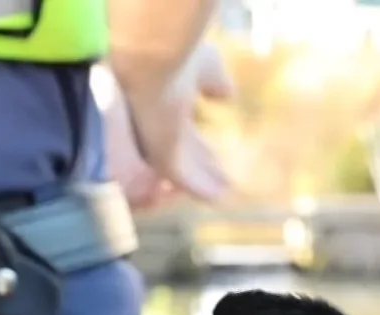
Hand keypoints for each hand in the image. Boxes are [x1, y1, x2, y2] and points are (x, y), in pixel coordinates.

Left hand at [107, 39, 233, 204]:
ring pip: (182, 170)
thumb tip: (228, 94)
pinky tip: (217, 196)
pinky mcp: (163, 155)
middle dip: (202, 166)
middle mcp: (158, 126)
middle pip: (183, 153)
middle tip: (222, 181)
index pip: (183, 131)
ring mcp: (158, 142)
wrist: (151, 57)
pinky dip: (199, 188)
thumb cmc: (174, 53)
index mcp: (165, 101)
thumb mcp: (204, 64)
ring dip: (202, 182)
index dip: (201, 145)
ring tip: (222, 194)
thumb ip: (214, 80)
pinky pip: (183, 178)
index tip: (216, 156)